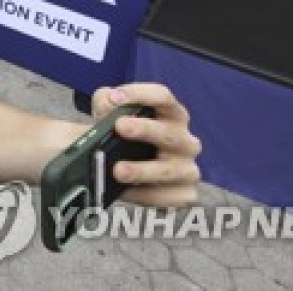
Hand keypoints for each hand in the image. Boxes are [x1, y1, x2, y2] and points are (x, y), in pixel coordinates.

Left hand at [91, 83, 201, 207]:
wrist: (117, 167)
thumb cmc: (120, 136)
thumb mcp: (108, 115)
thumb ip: (105, 102)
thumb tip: (109, 102)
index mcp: (171, 114)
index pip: (163, 96)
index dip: (140, 94)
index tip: (115, 97)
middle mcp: (184, 139)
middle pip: (169, 132)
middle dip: (145, 129)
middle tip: (119, 127)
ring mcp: (187, 168)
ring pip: (170, 170)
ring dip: (143, 170)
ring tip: (118, 170)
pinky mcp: (185, 193)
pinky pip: (169, 197)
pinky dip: (147, 195)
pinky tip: (127, 192)